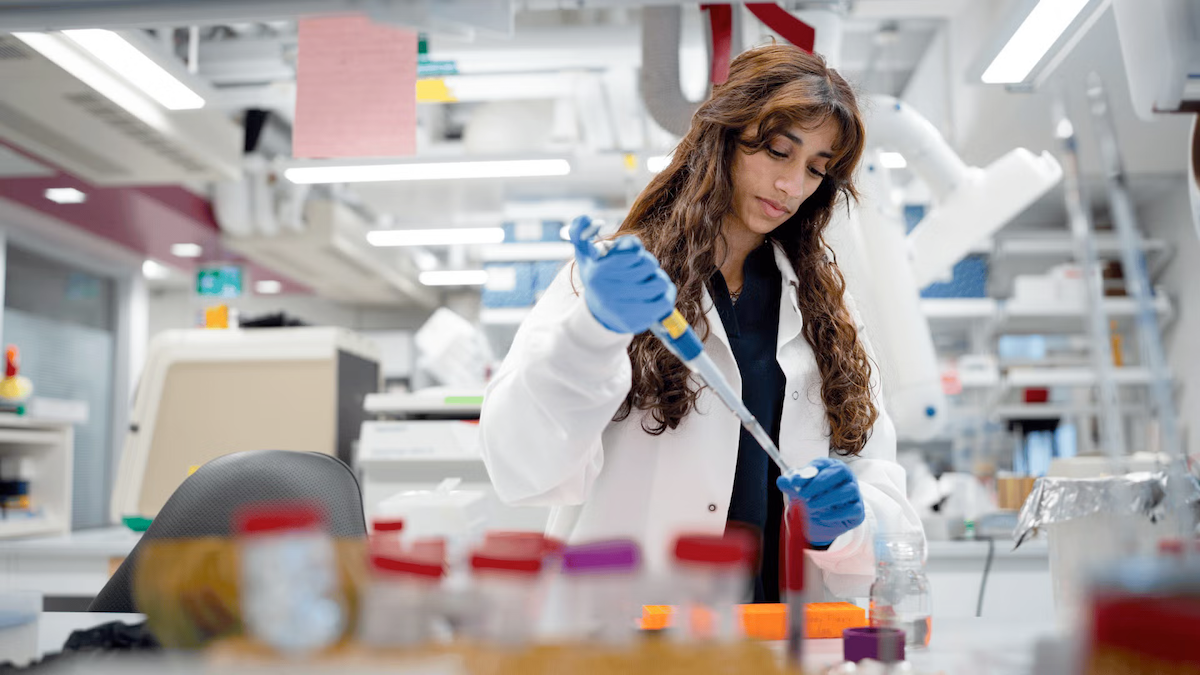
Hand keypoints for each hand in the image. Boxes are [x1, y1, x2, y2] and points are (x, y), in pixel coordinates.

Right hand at [569, 215, 676, 334]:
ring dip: (658, 279)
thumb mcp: (586, 254)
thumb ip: (580, 231)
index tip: (631, 257)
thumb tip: (589, 220)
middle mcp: (609, 290)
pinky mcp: (637, 322)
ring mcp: (623, 307)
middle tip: (640, 271)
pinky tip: (657, 294)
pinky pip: (666, 302)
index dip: (636, 251)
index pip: (634, 250)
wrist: (598, 314)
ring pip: (660, 282)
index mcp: (598, 270)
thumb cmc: (598, 276)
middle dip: (648, 264)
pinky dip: (666, 295)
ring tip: (648, 282)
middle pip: (649, 263)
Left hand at [776, 457, 865, 546]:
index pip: (823, 463)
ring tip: (810, 506)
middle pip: (840, 471)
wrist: (821, 520)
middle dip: (820, 483)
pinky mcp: (858, 509)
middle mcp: (846, 476)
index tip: (794, 481)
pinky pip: (852, 509)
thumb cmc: (811, 498)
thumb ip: (790, 485)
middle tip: (802, 495)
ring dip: (827, 498)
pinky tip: (822, 516)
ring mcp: (854, 492)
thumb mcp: (798, 490)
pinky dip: (836, 514)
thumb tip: (782, 481)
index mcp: (830, 466)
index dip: (809, 471)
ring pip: (848, 490)